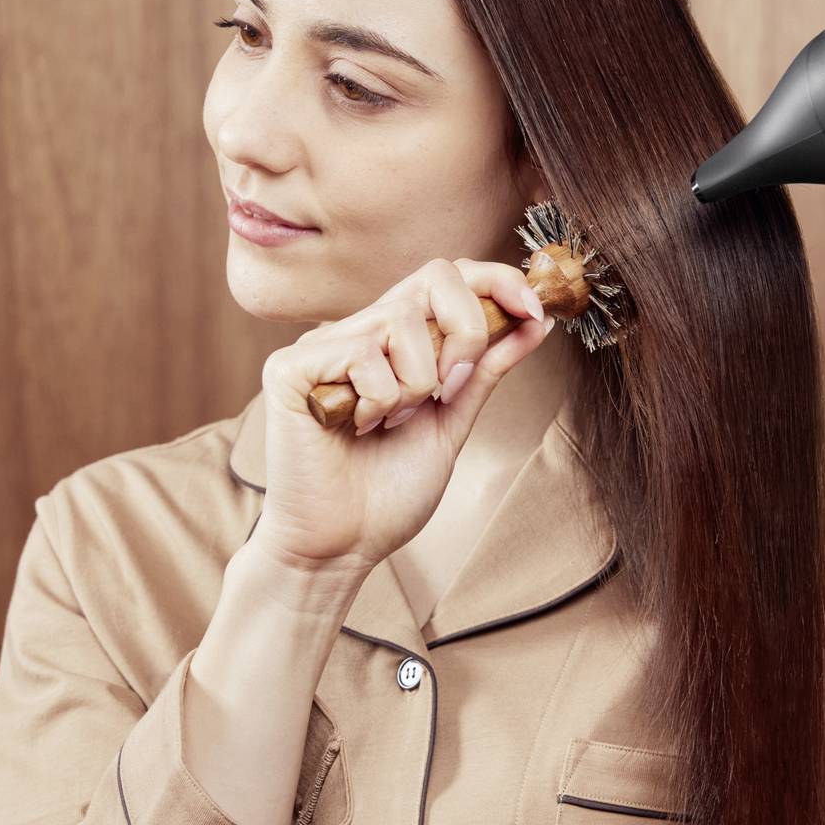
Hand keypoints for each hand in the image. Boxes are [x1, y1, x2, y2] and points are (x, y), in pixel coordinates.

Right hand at [254, 256, 555, 576]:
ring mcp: (322, 347)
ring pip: (402, 322)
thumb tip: (534, 321)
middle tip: (448, 393)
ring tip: (389, 424)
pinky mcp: (290, 368)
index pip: (447, 276)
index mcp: (393, 341)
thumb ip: (485, 370)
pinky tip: (356, 429)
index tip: (534, 311)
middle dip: (465, 334)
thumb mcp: (453, 422)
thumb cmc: (388, 494)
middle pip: (433, 277)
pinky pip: (362, 355)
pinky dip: (378, 401)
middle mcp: (357, 331)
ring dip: (416, 386)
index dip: (496, 280)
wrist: (340, 548)